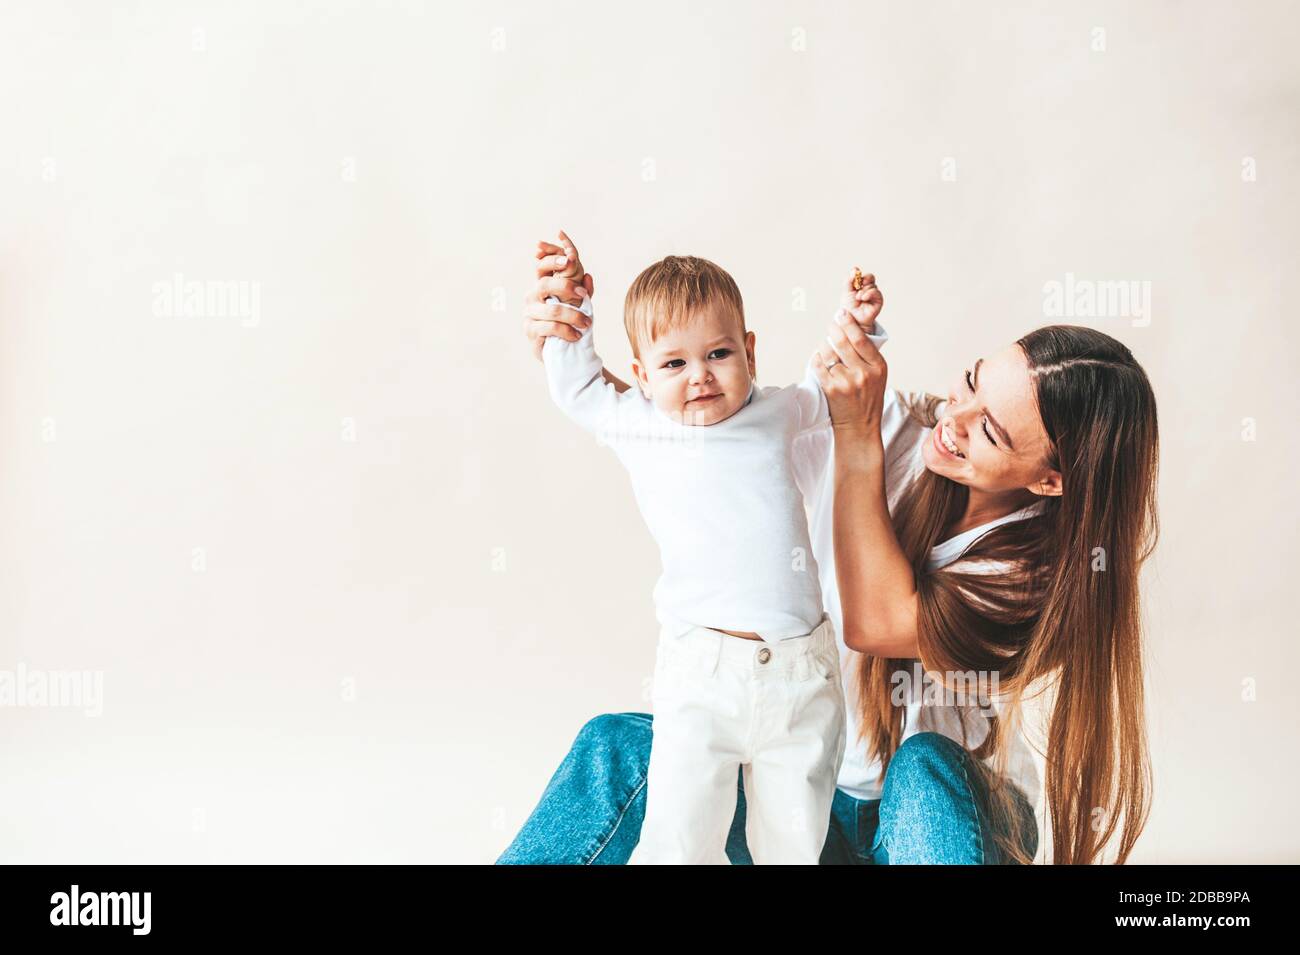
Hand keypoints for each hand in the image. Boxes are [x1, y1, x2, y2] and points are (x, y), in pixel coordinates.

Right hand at [524, 229, 595, 360]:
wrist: (560, 350)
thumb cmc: (568, 322)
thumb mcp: (578, 304)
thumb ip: (583, 290)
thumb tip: (588, 276)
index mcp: (542, 285)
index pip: (541, 266)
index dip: (553, 259)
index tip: (570, 259)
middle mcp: (532, 296)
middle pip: (545, 284)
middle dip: (566, 286)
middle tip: (583, 294)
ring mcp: (529, 313)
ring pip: (553, 310)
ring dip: (574, 316)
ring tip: (587, 323)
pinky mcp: (531, 330)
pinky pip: (551, 327)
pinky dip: (567, 331)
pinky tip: (576, 335)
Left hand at [811, 307, 888, 435]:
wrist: (860, 426)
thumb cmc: (867, 398)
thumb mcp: (877, 375)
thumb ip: (867, 355)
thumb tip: (850, 329)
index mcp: (878, 366)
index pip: (861, 338)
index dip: (849, 323)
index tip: (842, 314)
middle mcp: (864, 373)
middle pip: (843, 342)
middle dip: (834, 328)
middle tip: (831, 323)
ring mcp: (847, 382)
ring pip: (828, 352)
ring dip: (824, 345)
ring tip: (825, 344)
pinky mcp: (831, 389)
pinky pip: (818, 366)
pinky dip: (816, 359)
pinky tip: (819, 358)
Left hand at [840, 267, 883, 331]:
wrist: (852, 320)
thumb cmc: (849, 308)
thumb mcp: (846, 292)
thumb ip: (849, 280)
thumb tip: (855, 268)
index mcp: (860, 286)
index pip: (862, 275)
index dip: (859, 274)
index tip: (854, 275)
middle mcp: (868, 289)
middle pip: (870, 277)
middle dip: (863, 279)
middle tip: (858, 284)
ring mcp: (874, 294)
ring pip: (872, 285)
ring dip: (863, 290)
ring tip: (858, 298)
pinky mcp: (878, 300)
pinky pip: (876, 292)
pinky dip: (869, 293)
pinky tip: (863, 298)